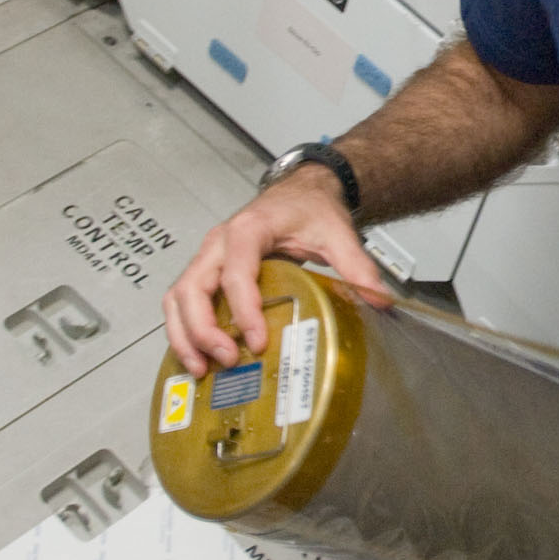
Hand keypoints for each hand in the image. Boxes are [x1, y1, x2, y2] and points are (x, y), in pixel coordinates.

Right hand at [160, 169, 392, 376]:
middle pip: (193, 287)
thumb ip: (357, 265)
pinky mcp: (206, 270)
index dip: (243, 310)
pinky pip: (182, 301)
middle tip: (226, 360)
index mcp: (249, 230)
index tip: (256, 341)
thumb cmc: (310, 208)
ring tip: (201, 368)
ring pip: (178, 296)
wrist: (301, 190)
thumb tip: (379, 299)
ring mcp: (209, 257)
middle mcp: (220, 243)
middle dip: (203, 329)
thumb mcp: (337, 232)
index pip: (237, 273)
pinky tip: (198, 356)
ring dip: (185, 334)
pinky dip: (184, 330)